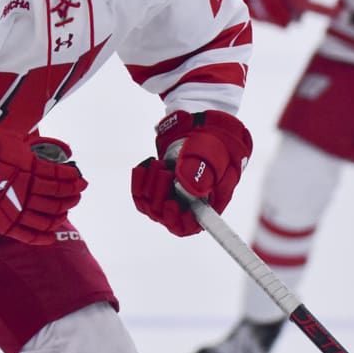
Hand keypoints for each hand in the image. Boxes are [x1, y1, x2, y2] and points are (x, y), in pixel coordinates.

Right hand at [0, 112, 85, 244]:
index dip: (73, 179)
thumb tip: (62, 147)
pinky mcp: (2, 222)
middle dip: (71, 196)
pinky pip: (28, 233)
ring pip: (47, 216)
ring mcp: (14, 207)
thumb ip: (36, 145)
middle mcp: (25, 189)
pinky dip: (43, 236)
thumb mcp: (12, 139)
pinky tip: (52, 235)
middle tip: (77, 194)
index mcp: (28, 167)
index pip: (59, 176)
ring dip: (61, 214)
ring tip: (67, 210)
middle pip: (57, 196)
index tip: (80, 179)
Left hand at [132, 110, 251, 236]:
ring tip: (159, 164)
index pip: (190, 226)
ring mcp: (172, 196)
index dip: (177, 221)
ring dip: (149, 186)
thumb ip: (202, 170)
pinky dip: (139, 181)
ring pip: (150, 206)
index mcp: (209, 202)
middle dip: (160, 195)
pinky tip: (147, 164)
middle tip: (165, 171)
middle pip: (165, 216)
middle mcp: (189, 204)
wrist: (202, 127)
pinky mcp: (158, 187)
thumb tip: (189, 188)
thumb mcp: (212, 152)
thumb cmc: (214, 142)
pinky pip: (140, 195)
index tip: (171, 204)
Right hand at [232, 0, 306, 26]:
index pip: (275, 9)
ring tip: (266, 12)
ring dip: (257, 9)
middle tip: (276, 22)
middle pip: (260, 9)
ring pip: (248, 1)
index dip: (281, 19)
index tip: (287, 25)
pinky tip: (255, 0)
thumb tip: (297, 18)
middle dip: (269, 18)